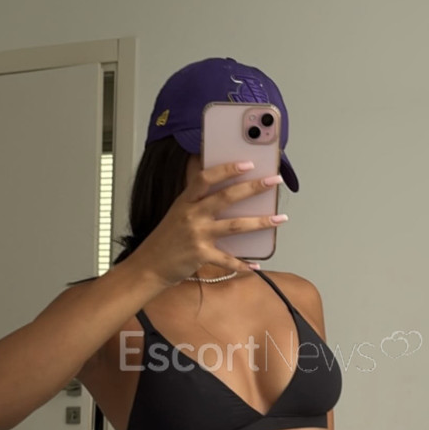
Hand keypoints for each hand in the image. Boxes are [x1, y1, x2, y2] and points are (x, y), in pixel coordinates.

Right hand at [128, 161, 283, 287]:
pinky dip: (243, 265)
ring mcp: (196, 235)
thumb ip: (197, 202)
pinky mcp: (200, 255)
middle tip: (274, 181)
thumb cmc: (167, 239)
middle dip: (253, 188)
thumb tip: (226, 191)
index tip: (247, 163)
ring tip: (280, 218)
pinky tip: (256, 266)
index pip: (206, 178)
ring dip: (260, 222)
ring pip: (234, 226)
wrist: (149, 265)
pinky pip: (227, 260)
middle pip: (226, 197)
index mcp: (185, 201)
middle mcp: (191, 215)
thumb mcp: (177, 213)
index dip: (227, 169)